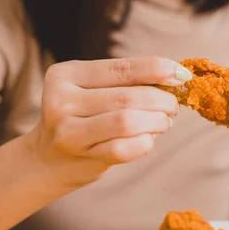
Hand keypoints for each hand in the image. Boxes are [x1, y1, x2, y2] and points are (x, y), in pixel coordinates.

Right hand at [25, 57, 191, 187]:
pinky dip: (144, 143)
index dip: (157, 69)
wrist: (46, 161)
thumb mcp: (91, 92)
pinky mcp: (80, 156)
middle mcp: (62, 100)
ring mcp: (68, 130)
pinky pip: (123, 149)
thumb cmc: (81, 119)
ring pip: (127, 121)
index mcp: (66, 74)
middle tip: (172, 107)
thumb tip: (175, 75)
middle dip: (162, 100)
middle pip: (128, 96)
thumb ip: (124, 82)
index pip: (121, 68)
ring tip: (164, 123)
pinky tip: (148, 140)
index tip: (182, 75)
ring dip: (157, 121)